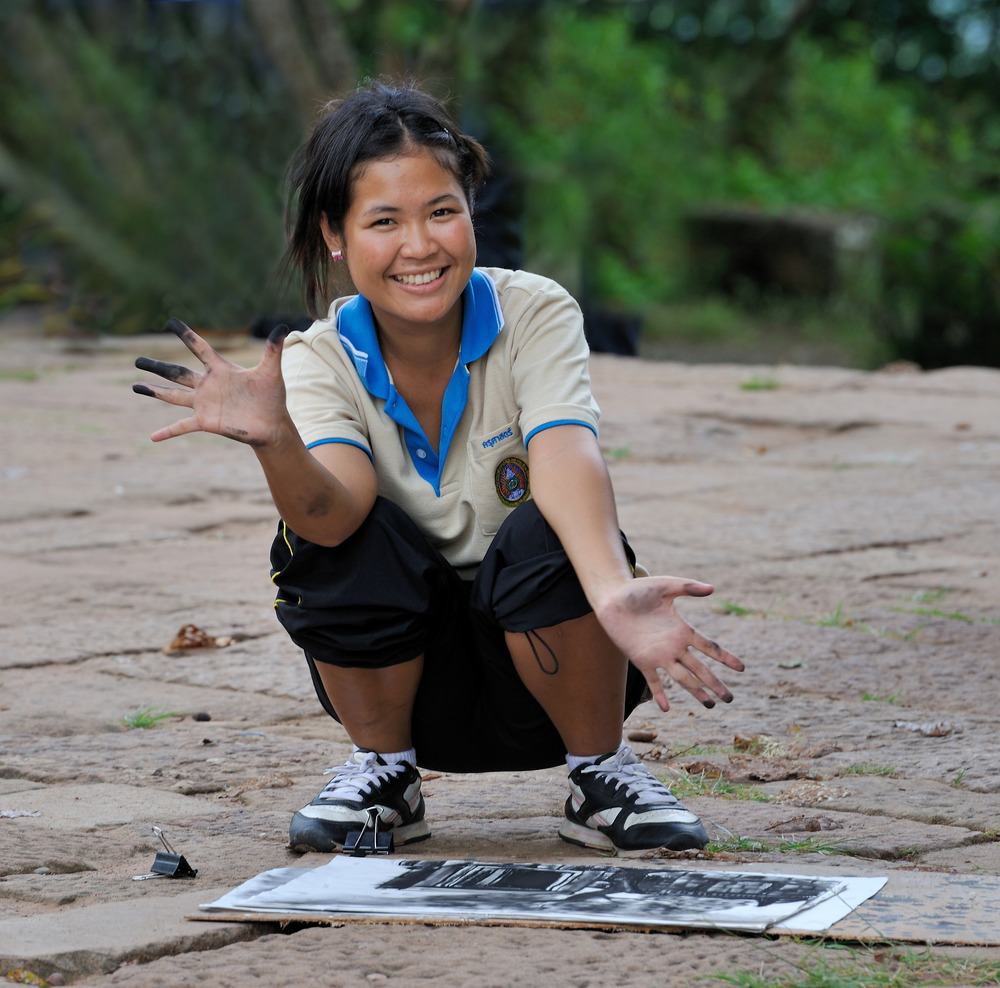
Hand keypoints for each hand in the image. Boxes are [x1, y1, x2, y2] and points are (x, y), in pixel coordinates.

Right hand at [133, 318, 289, 445]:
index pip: (200, 348)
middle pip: (177, 372)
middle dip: (157, 366)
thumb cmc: (272, 398)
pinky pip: (182, 427)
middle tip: (137, 360)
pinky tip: (152, 437)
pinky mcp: (206, 421)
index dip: (186, 335)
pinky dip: (168, 432)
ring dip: (155, 391)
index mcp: (221, 370)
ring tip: (135, 385)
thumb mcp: (271, 372)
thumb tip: (284, 325)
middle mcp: (208, 385)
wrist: (273, 425)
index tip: (171, 322)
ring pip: (173, 395)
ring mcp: (205, 404)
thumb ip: (273, 349)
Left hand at [594, 576, 743, 712]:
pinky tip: (666, 708)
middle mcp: (674, 646)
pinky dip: (659, 694)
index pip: (709, 647)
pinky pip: (652, 680)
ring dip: (695, 691)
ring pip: (681, 678)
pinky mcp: (641, 660)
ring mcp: (658, 655)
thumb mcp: (666, 585)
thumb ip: (688, 587)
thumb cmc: (639, 590)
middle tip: (729, 699)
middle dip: (715, 683)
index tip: (742, 668)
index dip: (725, 657)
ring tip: (709, 705)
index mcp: (682, 630)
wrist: (612, 598)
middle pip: (699, 669)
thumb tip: (712, 588)